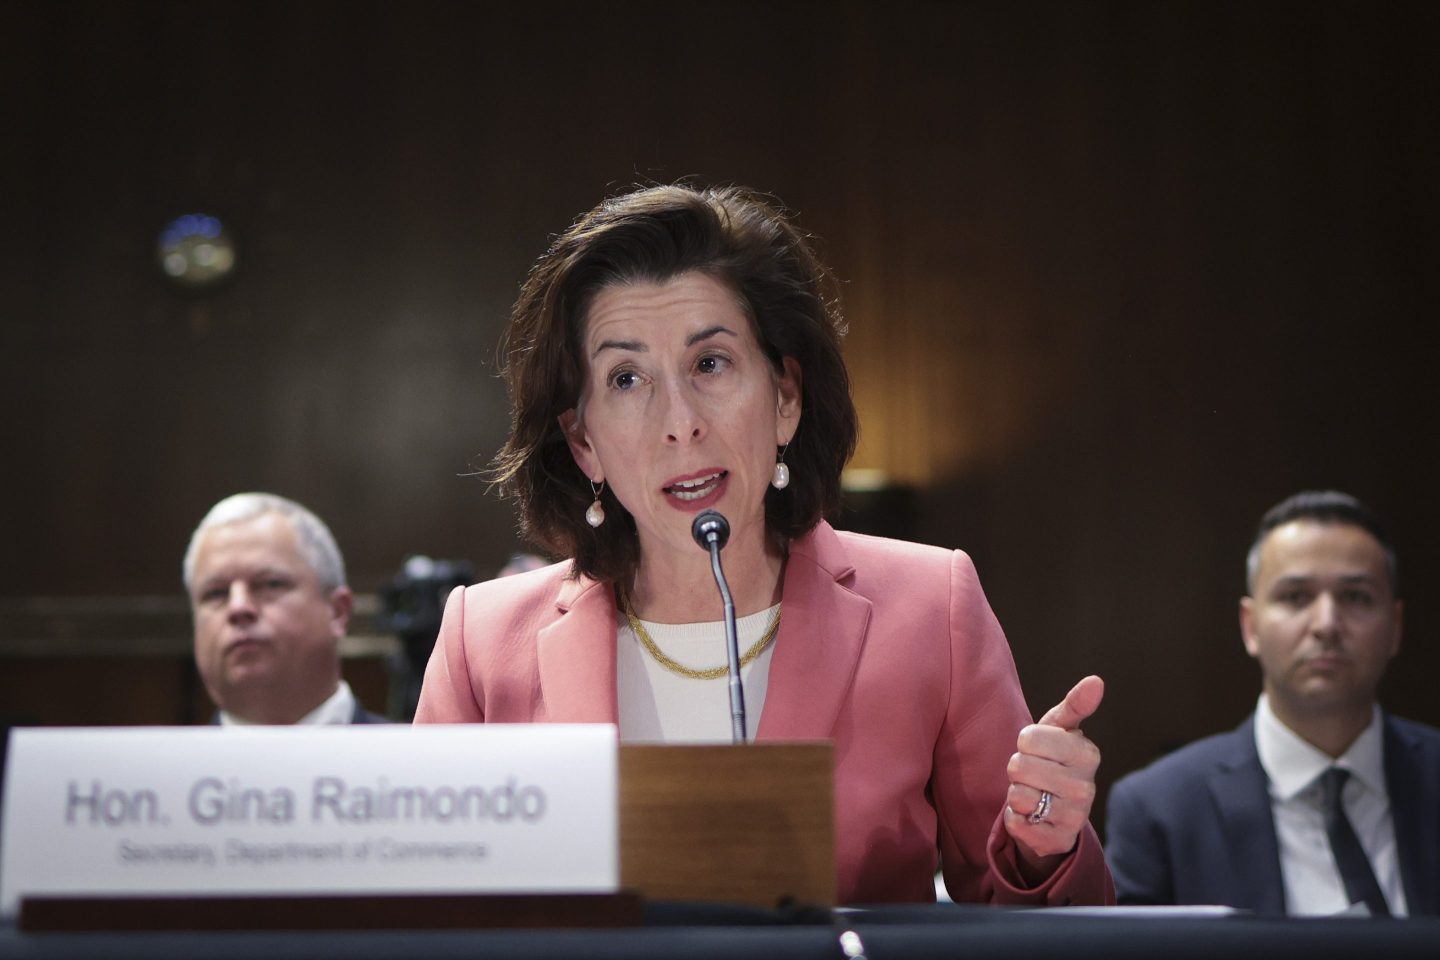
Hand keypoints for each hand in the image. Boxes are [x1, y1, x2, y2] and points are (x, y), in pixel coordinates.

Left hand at [1003, 675, 1103, 873]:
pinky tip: (1032, 817)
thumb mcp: (1059, 729)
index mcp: (1087, 753)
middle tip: (1034, 774)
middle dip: (1018, 769)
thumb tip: (1097, 680)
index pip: (1029, 737)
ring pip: (1017, 795)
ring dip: (1016, 794)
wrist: (1053, 811)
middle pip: (1019, 766)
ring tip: (1034, 794)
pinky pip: (1015, 823)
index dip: (1025, 743)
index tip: (1039, 750)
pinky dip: (1015, 819)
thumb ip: (1075, 705)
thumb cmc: (1053, 759)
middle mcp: (1086, 787)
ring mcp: (1074, 817)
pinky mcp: (1056, 841)